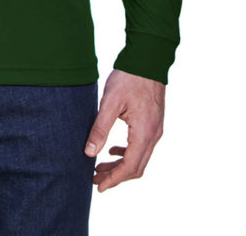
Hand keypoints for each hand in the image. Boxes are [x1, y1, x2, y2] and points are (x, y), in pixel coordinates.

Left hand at [84, 68, 164, 192]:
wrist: (148, 59)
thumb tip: (89, 153)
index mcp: (144, 132)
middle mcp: (154, 135)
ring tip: (100, 166)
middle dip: (115, 176)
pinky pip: (142, 146)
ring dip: (120, 165)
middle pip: (136, 167)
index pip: (129, 166)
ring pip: (139, 158)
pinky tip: (113, 150)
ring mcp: (156, 129)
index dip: (113, 179)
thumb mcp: (110, 102)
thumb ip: (100, 128)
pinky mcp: (153, 123)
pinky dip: (127, 153)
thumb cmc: (129, 77)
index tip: (98, 186)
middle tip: (95, 178)